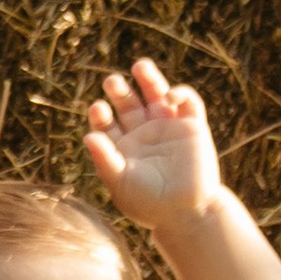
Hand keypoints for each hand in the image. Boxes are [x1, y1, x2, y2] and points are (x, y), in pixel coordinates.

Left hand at [84, 55, 219, 234]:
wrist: (186, 214)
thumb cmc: (149, 203)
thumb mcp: (120, 182)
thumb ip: (104, 159)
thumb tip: (87, 136)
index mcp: (122, 146)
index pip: (106, 122)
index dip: (101, 113)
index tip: (98, 108)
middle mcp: (143, 133)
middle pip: (129, 103)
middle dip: (119, 91)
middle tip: (111, 82)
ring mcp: (168, 128)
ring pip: (156, 95)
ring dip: (149, 79)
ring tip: (139, 66)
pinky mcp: (193, 127)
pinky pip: (188, 103)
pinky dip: (181, 94)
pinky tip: (171, 96)